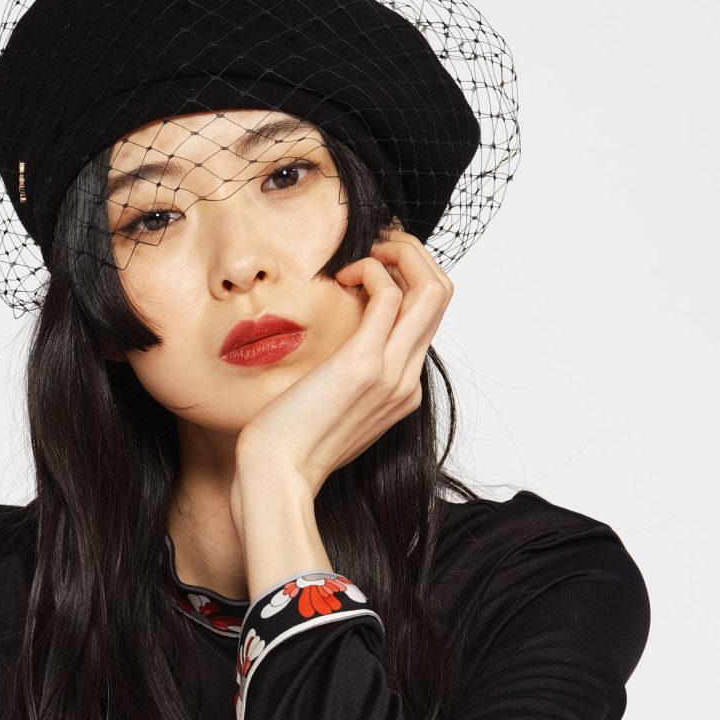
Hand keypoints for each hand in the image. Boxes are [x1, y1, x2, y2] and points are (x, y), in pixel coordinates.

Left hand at [234, 232, 453, 503]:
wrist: (277, 476)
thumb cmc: (292, 445)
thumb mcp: (331, 409)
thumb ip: (347, 380)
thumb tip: (335, 352)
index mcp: (402, 390)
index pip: (428, 318)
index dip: (409, 278)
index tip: (375, 264)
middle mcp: (406, 380)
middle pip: (441, 296)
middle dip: (414, 255)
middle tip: (378, 243)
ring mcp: (392, 372)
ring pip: (431, 289)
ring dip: (401, 253)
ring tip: (366, 252)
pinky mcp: (364, 364)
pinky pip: (389, 295)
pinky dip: (371, 270)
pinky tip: (343, 276)